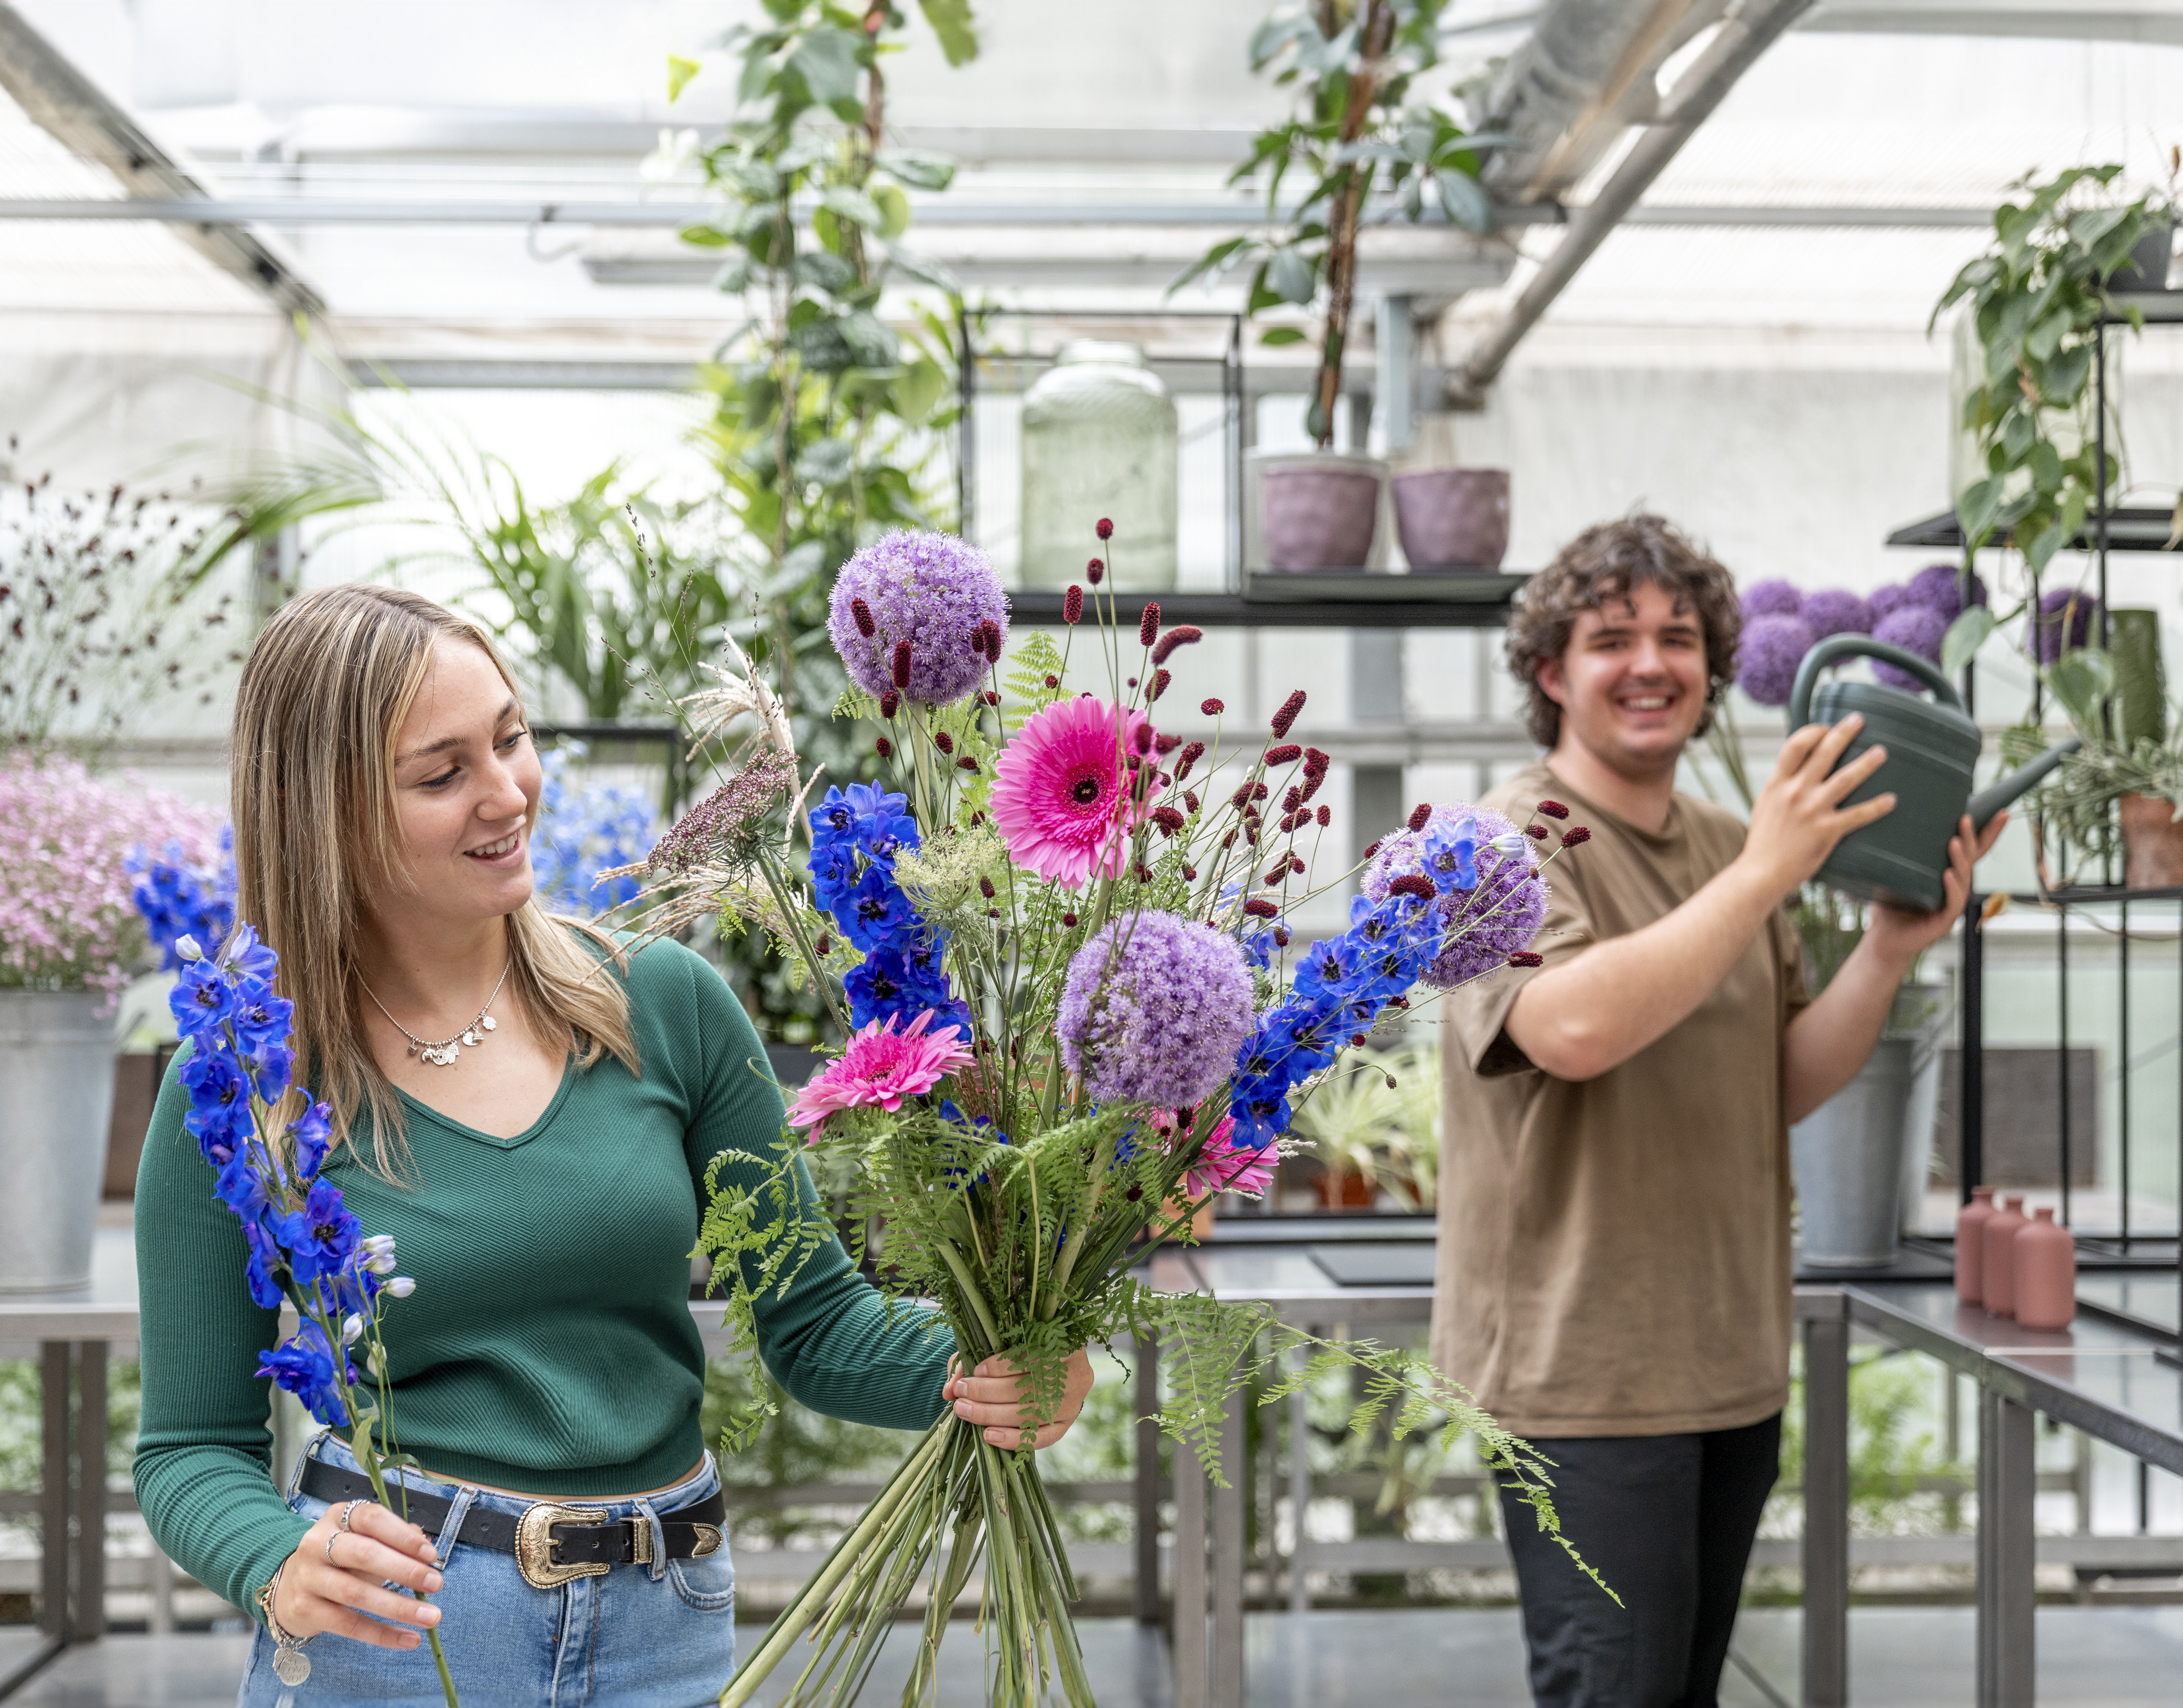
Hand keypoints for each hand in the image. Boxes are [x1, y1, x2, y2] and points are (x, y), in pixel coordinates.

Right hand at [273, 1499, 443, 1648]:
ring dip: (399, 1607)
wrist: (288, 1587)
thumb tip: (424, 1545)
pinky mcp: (305, 1609)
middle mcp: (317, 1543)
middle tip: (436, 1584)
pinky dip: (382, 1634)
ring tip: (431, 1617)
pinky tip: (409, 1639)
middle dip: (405, 1570)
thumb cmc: (340, 1560)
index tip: (431, 1555)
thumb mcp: (364, 1539)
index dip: (403, 1536)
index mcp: (337, 1517)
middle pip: (364, 1554)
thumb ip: (394, 1538)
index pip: (372, 1519)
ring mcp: (308, 1577)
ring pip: (356, 1593)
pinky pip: (348, 1625)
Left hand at [945, 1349, 1094, 1448]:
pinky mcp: (1067, 1424)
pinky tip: (989, 1435)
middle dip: (988, 1391)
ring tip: (964, 1410)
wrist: (1054, 1366)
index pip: (1032, 1354)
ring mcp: (1074, 1402)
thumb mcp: (1001, 1345)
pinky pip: (1041, 1437)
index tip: (975, 1370)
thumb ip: (974, 1359)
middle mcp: (1076, 1373)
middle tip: (960, 1391)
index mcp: (1065, 1343)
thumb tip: (949, 1388)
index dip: (1001, 1365)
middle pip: (1029, 1387)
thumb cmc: (1023, 1350)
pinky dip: (1014, 1438)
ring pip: (1031, 1413)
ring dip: (992, 1414)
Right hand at [1742, 714, 1895, 895]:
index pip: (1795, 746)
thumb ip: (1782, 785)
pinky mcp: (1826, 831)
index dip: (1813, 732)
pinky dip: (1876, 806)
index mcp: (1777, 783)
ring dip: (1865, 764)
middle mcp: (1795, 792)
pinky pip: (1857, 815)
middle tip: (1858, 720)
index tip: (1826, 727)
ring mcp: (1812, 810)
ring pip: (1844, 779)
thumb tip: (1797, 768)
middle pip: (1823, 754)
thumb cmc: (1764, 840)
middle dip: (1842, 734)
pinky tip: (1891, 800)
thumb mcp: (1765, 804)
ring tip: (1881, 752)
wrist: (1760, 872)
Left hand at [1865, 812, 2006, 963]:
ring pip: (1963, 879)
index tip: (2002, 812)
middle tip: (1965, 818)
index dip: (1987, 833)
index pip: (1973, 852)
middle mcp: (1955, 889)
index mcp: (1949, 877)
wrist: (1882, 940)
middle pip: (1970, 861)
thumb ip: (1904, 856)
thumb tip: (1895, 821)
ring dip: (1959, 859)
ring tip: (1954, 841)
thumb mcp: (1898, 876)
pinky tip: (1947, 875)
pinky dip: (1950, 888)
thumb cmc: (1891, 906)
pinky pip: (1951, 903)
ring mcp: (1951, 906)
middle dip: (1972, 838)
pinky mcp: (1942, 923)